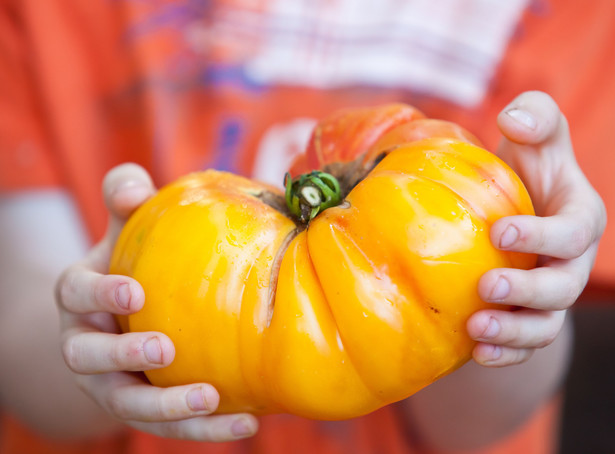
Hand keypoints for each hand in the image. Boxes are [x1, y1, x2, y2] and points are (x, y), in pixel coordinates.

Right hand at [55, 164, 257, 440]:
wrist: (124, 320)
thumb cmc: (131, 265)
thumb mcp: (124, 228)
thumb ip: (125, 198)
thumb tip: (137, 186)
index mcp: (80, 298)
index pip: (75, 292)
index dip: (98, 294)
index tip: (134, 292)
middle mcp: (86, 344)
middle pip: (88, 357)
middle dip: (122, 355)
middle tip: (163, 348)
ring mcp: (111, 384)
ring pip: (128, 405)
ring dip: (166, 407)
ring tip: (209, 398)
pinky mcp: (143, 410)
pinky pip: (169, 427)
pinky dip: (205, 431)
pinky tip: (247, 424)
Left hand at [468, 91, 605, 366]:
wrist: (509, 210)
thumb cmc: (524, 168)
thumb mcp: (534, 136)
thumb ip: (536, 118)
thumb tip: (515, 120)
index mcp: (579, 219)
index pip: (572, 233)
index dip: (541, 236)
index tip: (498, 232)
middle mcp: (571, 263)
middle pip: (562, 288)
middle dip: (527, 291)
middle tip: (486, 285)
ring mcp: (550, 295)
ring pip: (545, 325)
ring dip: (514, 332)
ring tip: (476, 331)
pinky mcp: (527, 316)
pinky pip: (524, 345)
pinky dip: (505, 354)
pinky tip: (476, 354)